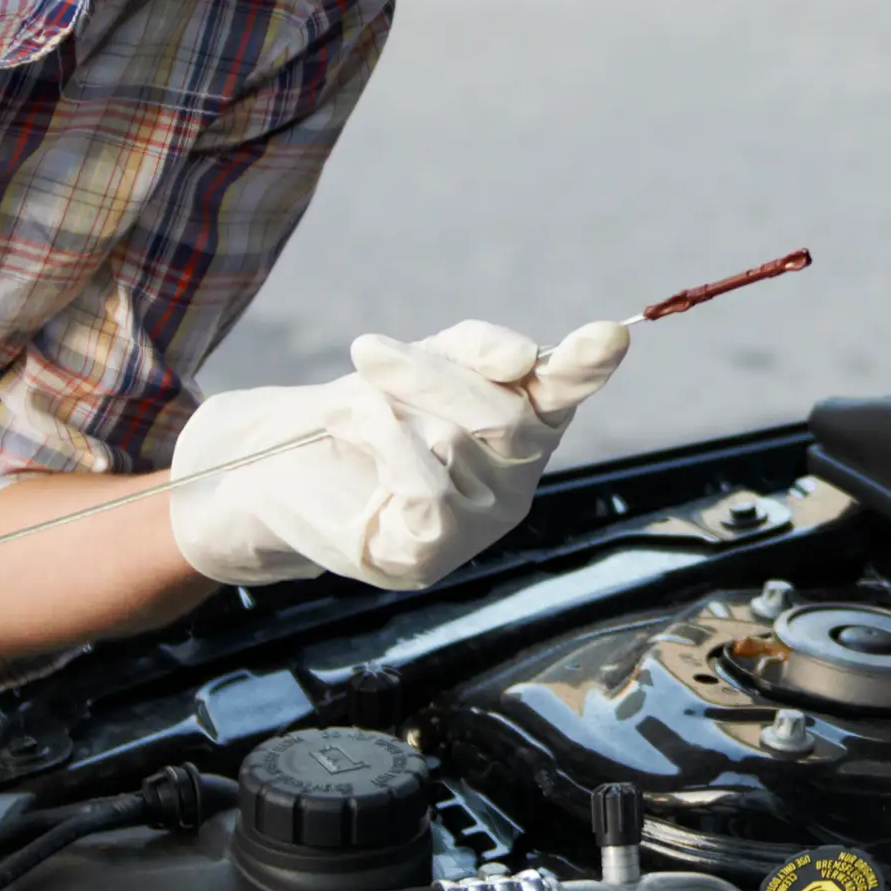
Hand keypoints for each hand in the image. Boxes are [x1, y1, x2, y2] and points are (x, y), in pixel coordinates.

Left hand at [167, 318, 629, 589]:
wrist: (280, 470)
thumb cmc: (366, 412)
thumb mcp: (422, 362)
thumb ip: (476, 351)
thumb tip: (525, 358)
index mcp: (527, 420)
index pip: (566, 390)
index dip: (587, 365)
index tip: (610, 335)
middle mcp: (520, 476)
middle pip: (504, 412)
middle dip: (432, 375)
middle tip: (365, 350)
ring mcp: (482, 522)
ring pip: (457, 444)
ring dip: (389, 408)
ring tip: (346, 408)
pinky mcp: (433, 555)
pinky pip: (426, 488)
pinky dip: (382, 446)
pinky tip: (349, 431)